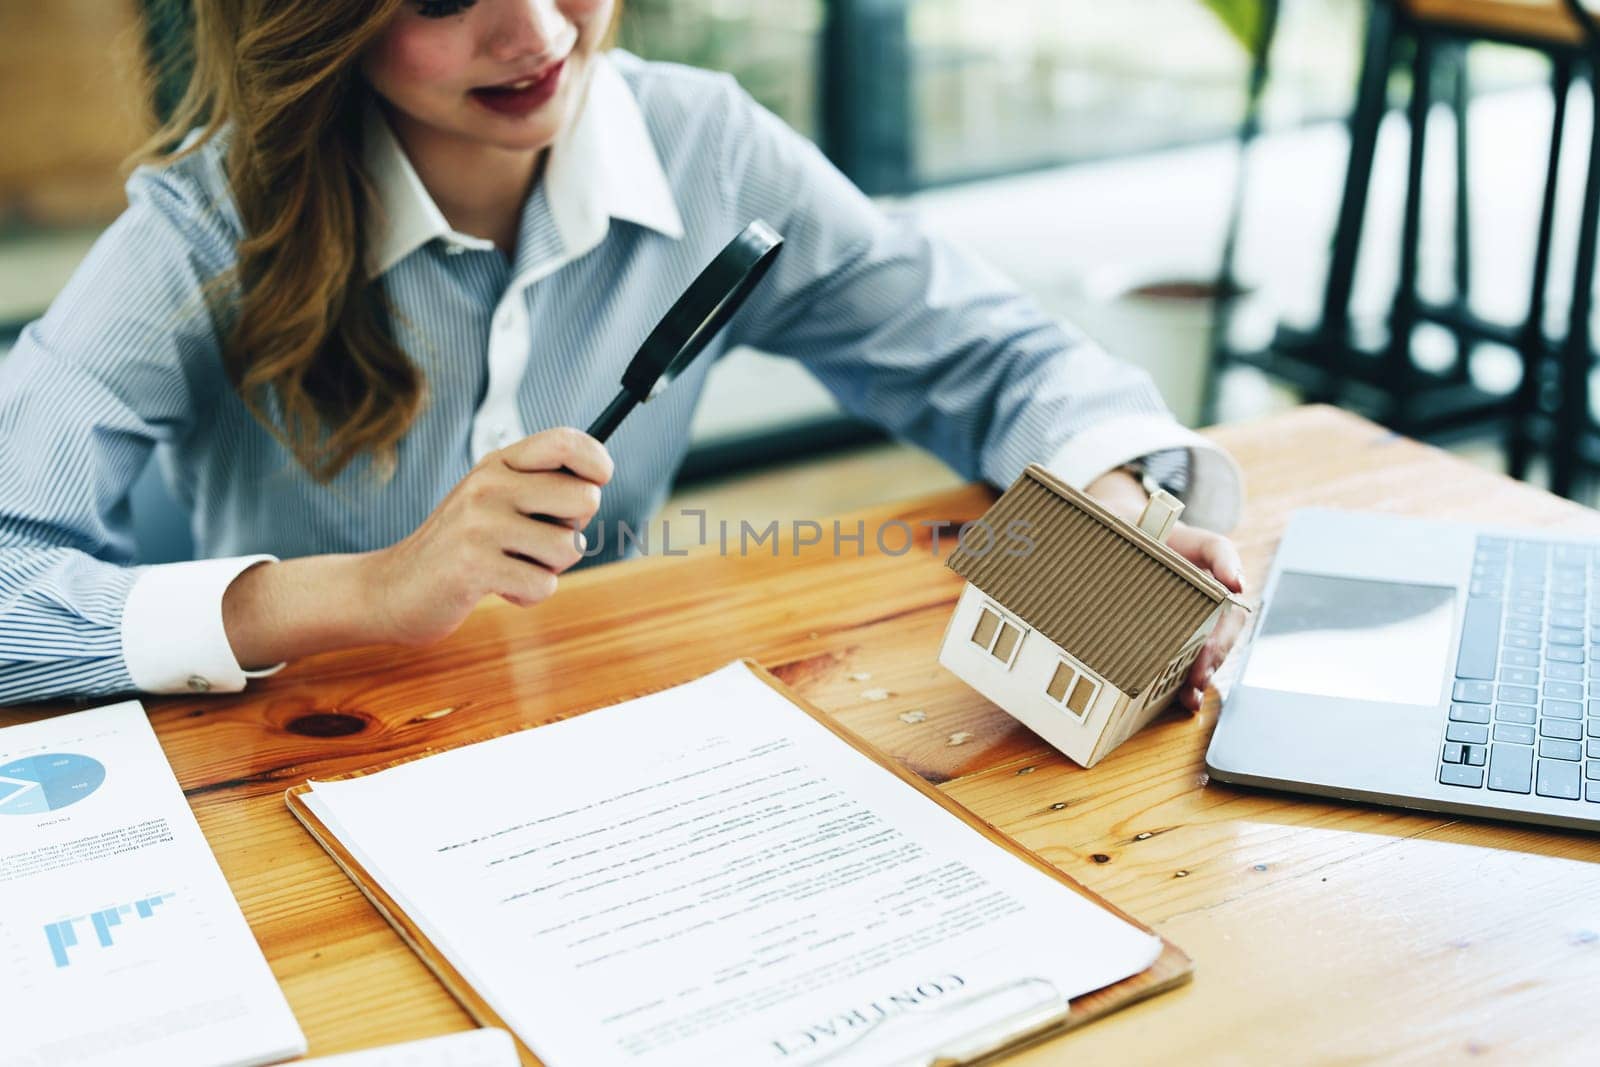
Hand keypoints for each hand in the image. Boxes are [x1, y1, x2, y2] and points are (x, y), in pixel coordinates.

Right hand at [361, 427, 612, 644]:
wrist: (394, 587)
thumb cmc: (460, 546)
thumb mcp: (493, 499)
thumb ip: (539, 486)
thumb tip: (597, 481)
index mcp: (498, 464)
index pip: (566, 442)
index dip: (597, 460)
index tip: (599, 479)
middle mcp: (489, 485)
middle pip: (585, 498)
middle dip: (574, 529)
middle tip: (536, 540)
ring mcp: (480, 524)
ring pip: (570, 547)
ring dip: (550, 568)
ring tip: (512, 564)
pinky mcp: (474, 566)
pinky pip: (543, 585)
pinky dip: (528, 594)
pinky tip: (497, 586)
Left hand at [1083, 467, 1245, 710]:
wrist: (1122, 536)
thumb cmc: (1119, 532)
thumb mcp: (1109, 524)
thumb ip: (1102, 532)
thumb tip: (1068, 550)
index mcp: (1184, 544)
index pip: (1213, 547)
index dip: (1227, 564)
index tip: (1234, 585)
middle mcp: (1201, 576)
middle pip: (1225, 606)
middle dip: (1219, 636)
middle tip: (1206, 659)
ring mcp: (1200, 605)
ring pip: (1220, 635)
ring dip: (1212, 663)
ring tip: (1196, 686)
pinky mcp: (1189, 630)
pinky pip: (1201, 654)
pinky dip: (1196, 677)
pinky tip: (1188, 698)